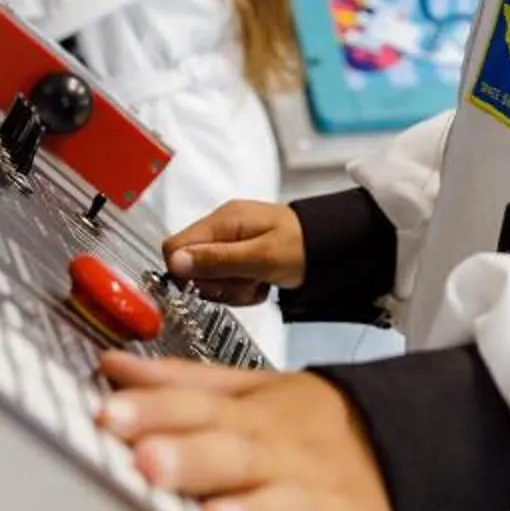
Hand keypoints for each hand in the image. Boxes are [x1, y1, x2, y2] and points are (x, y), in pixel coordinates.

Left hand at [98, 355, 400, 510]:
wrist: (406, 446)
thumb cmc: (309, 431)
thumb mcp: (251, 393)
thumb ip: (182, 386)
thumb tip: (113, 369)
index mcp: (254, 420)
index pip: (198, 410)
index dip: (153, 412)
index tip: (109, 417)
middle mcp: (287, 459)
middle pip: (238, 455)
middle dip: (193, 458)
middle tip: (149, 462)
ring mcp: (329, 503)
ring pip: (292, 508)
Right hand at [162, 201, 304, 304]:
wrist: (335, 246)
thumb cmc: (304, 246)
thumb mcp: (260, 258)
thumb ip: (217, 260)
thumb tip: (176, 263)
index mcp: (223, 221)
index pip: (174, 247)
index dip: (186, 273)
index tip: (212, 285)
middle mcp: (222, 228)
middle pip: (191, 266)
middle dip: (215, 284)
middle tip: (243, 284)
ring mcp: (231, 241)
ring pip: (208, 277)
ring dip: (231, 289)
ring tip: (256, 284)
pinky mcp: (240, 254)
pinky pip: (226, 279)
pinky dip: (242, 288)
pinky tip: (260, 285)